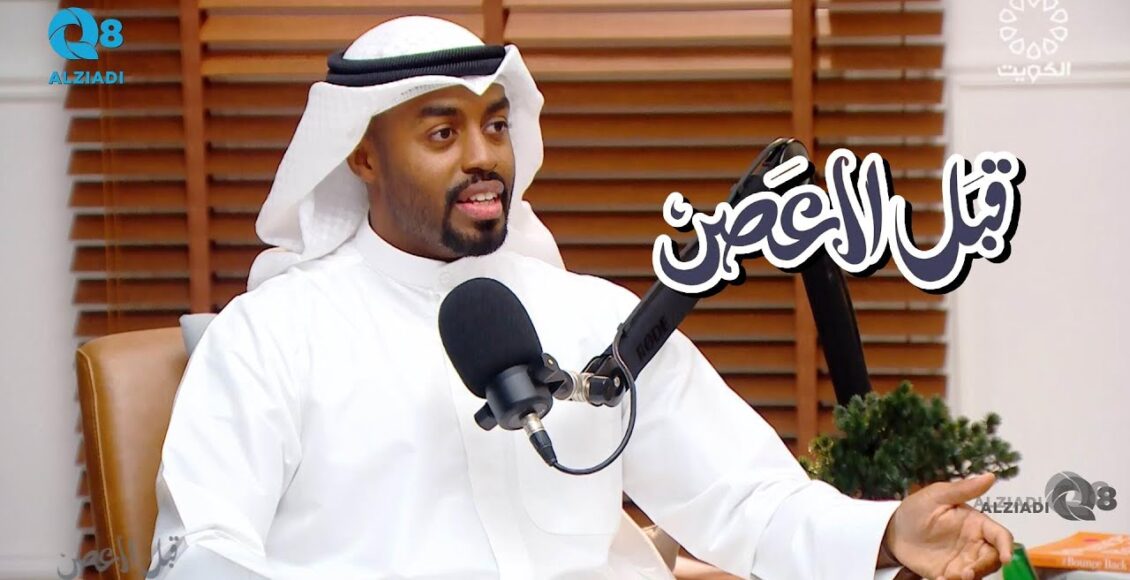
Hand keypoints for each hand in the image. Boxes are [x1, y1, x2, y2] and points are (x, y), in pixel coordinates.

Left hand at [882, 473, 1013, 579]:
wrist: (894, 531)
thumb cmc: (917, 509)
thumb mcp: (937, 495)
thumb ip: (963, 489)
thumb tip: (990, 476)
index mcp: (976, 524)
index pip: (1000, 536)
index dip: (1006, 547)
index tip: (1005, 558)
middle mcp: (974, 544)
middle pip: (993, 559)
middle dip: (984, 567)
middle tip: (967, 572)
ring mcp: (963, 560)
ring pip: (979, 573)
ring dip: (970, 577)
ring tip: (949, 577)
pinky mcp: (950, 573)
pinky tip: (938, 579)